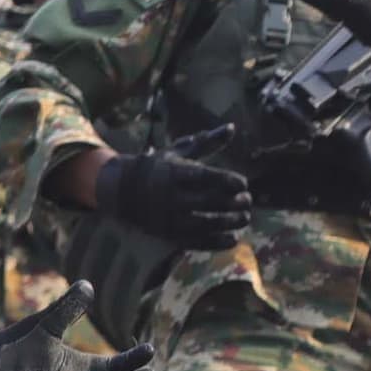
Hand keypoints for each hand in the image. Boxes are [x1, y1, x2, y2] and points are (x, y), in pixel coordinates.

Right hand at [95, 151, 253, 248]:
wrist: (123, 191)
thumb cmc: (159, 167)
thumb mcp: (178, 151)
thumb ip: (206, 142)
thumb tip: (232, 128)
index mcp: (174, 173)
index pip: (202, 177)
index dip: (225, 180)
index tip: (243, 183)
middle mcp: (171, 197)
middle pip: (207, 202)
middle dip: (232, 203)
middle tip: (247, 200)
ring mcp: (170, 218)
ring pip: (204, 224)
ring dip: (229, 223)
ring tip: (245, 217)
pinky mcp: (170, 235)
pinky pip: (196, 242)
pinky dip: (216, 243)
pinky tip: (234, 238)